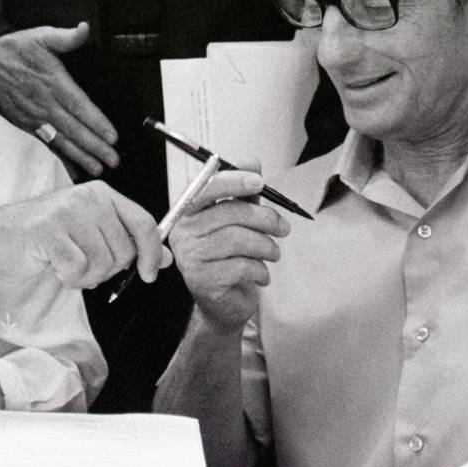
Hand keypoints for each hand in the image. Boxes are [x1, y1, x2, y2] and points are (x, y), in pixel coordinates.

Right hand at [0, 25, 118, 175]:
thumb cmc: (18, 48)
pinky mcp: (24, 123)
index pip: (80, 106)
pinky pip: (44, 143)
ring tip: (97, 167)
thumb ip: (66, 36)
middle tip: (113, 160)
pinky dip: (57, 156)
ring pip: (60, 140)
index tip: (112, 137)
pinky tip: (70, 167)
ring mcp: (33, 116)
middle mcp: (44, 103)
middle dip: (95, 146)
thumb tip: (84, 29)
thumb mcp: (43, 35)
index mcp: (53, 82)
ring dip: (80, 155)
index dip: (97, 123)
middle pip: (74, 129)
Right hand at [0, 181, 164, 288]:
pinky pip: (78, 270)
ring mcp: (67, 212)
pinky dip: (68, 279)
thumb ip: (125, 240)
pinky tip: (54, 266)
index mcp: (101, 193)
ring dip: (85, 276)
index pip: (143, 222)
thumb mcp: (88, 233)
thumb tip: (163, 257)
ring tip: (65, 263)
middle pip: (124, 251)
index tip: (149, 273)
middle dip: (106, 270)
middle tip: (81, 263)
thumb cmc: (41, 236)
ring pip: (103, 264)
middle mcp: (87, 197)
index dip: (151, 252)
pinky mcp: (48, 231)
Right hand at [165, 170, 286, 329]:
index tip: (259, 182)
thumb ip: (244, 193)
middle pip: (228, 214)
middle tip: (283, 228)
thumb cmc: (230, 258)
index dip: (233, 182)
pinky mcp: (203, 281)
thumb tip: (251, 161)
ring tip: (273, 253)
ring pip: (238, 240)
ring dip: (266, 247)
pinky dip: (260, 270)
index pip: (206, 189)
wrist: (223, 305)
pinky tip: (261, 274)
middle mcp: (184, 233)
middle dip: (264, 219)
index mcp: (189, 212)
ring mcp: (190, 258)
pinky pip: (241, 266)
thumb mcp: (239, 221)